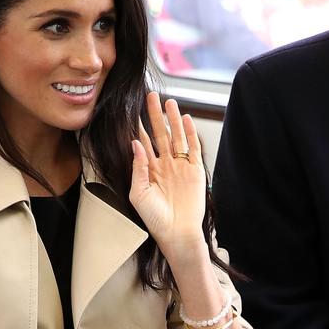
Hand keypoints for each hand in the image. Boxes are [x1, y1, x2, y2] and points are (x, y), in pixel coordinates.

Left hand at [129, 92, 206, 255]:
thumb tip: (135, 143)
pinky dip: (191, 134)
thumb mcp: (139, 193)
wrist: (177, 232)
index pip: (143, 142)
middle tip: (151, 96)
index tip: (133, 110)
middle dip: (155, 115)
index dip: (139, 126)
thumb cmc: (155, 219)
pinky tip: (186, 119)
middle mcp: (165, 165)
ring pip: (177, 137)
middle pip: (159, 134)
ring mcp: (181, 167)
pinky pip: (193, 148)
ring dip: (173, 120)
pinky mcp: (195, 171)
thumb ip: (138, 167)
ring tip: (169, 102)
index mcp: (149, 170)